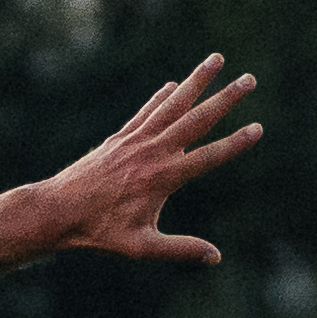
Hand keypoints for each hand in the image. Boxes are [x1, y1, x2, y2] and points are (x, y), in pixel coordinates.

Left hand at [37, 59, 255, 265]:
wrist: (59, 211)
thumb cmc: (99, 232)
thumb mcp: (141, 247)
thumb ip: (180, 249)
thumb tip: (215, 257)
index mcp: (163, 178)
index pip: (209, 156)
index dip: (235, 144)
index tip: (258, 128)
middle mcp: (153, 152)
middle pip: (197, 120)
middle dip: (226, 99)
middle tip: (250, 79)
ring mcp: (136, 140)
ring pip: (173, 105)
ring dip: (197, 81)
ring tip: (217, 60)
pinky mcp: (120, 137)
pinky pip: (146, 111)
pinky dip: (162, 97)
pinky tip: (175, 84)